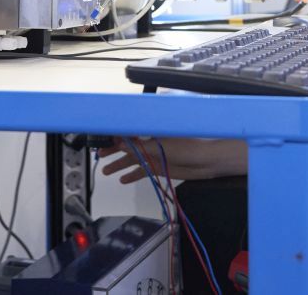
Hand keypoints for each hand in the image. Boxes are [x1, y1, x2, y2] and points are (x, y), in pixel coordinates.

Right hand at [99, 137, 244, 183]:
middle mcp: (151, 140)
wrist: (208, 162)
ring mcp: (155, 153)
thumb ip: (139, 147)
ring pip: (133, 158)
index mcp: (151, 129)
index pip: (129, 130)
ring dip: (119, 164)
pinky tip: (123, 179)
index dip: (115, 134)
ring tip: (106, 171)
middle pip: (128, 145)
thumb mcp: (160, 145)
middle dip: (113, 150)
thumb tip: (120, 144)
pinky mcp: (159, 166)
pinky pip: (142, 170)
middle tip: (99, 155)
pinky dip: (133, 174)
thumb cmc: (189, 146)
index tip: (101, 138)